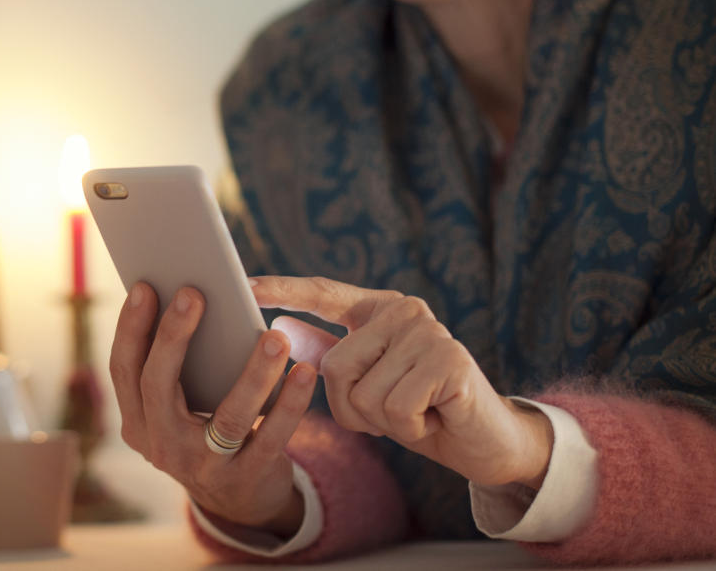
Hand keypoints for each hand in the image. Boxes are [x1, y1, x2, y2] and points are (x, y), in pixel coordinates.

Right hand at [109, 282, 319, 533]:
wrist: (239, 500)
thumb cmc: (206, 430)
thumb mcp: (177, 408)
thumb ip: (175, 367)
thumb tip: (185, 298)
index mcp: (138, 421)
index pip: (123, 370)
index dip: (130, 328)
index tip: (145, 286)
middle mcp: (161, 445)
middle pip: (159, 385)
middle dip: (174, 336)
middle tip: (195, 293)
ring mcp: (202, 466)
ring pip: (226, 415)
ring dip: (253, 373)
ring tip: (275, 336)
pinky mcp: (245, 478)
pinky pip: (270, 437)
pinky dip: (290, 404)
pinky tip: (304, 372)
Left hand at [252, 276, 552, 488]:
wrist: (484, 442)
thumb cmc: (419, 411)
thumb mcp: (366, 384)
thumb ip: (327, 355)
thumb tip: (280, 328)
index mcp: (377, 308)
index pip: (321, 292)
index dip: (282, 289)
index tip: (242, 285)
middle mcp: (403, 309)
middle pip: (333, 365)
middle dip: (353, 407)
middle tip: (393, 412)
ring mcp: (428, 330)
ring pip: (362, 391)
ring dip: (382, 421)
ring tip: (416, 413)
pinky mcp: (449, 359)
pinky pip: (394, 408)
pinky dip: (409, 428)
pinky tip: (435, 418)